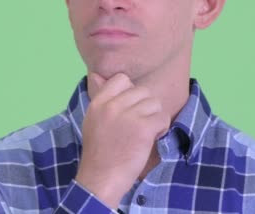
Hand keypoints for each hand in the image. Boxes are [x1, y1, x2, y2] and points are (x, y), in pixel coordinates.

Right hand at [75, 72, 169, 208]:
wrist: (100, 179)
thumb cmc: (98, 154)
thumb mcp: (92, 121)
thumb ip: (101, 100)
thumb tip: (98, 75)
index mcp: (98, 103)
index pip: (121, 79)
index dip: (130, 92)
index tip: (131, 108)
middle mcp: (112, 105)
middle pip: (142, 91)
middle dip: (146, 107)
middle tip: (141, 124)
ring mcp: (128, 116)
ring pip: (155, 103)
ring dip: (155, 118)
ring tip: (147, 133)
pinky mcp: (142, 128)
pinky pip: (162, 118)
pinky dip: (162, 128)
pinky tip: (153, 138)